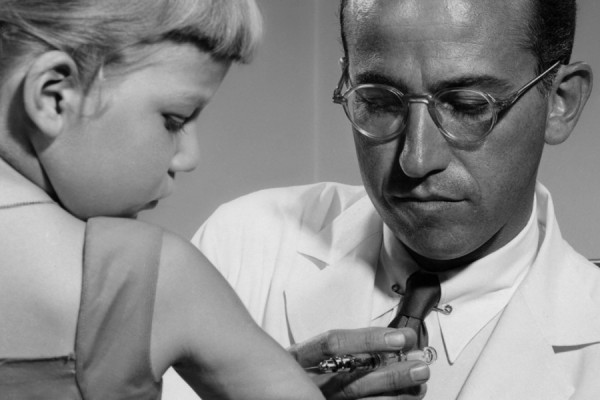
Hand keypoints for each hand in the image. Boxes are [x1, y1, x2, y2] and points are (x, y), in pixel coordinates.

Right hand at [288, 328, 428, 398]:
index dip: (369, 340)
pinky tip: (406, 398)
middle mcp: (309, 382)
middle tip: (419, 363)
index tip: (400, 337)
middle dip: (390, 371)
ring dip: (394, 391)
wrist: (285, 389)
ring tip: (418, 382)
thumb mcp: (313, 351)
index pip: (333, 345)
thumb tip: (395, 339)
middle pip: (351, 377)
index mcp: (302, 357)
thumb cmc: (302, 368)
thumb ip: (348, 344)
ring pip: (358, 399)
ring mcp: (318, 398)